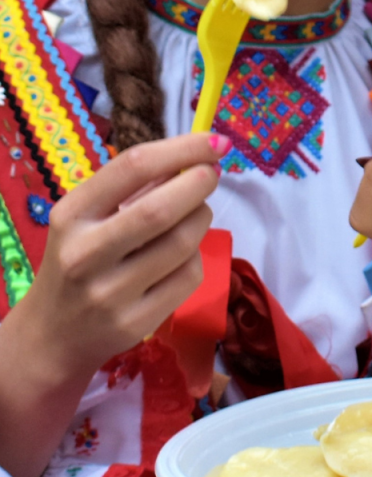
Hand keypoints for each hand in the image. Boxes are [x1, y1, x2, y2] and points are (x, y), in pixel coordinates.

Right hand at [0, 133, 224, 476]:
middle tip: (212, 174)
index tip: (215, 141)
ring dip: (202, 218)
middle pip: (160, 210)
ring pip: (183, 243)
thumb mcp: (86, 219)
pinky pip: (189, 276)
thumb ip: (132, 189)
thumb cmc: (78, 261)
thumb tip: (197, 156)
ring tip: (195, 213)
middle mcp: (86, 254)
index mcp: (72, 216)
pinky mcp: (136, 321)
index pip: (131, 168)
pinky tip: (181, 255)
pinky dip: (196, 257)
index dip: (182, 148)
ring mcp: (111, 292)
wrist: (52, 334)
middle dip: (200, 183)